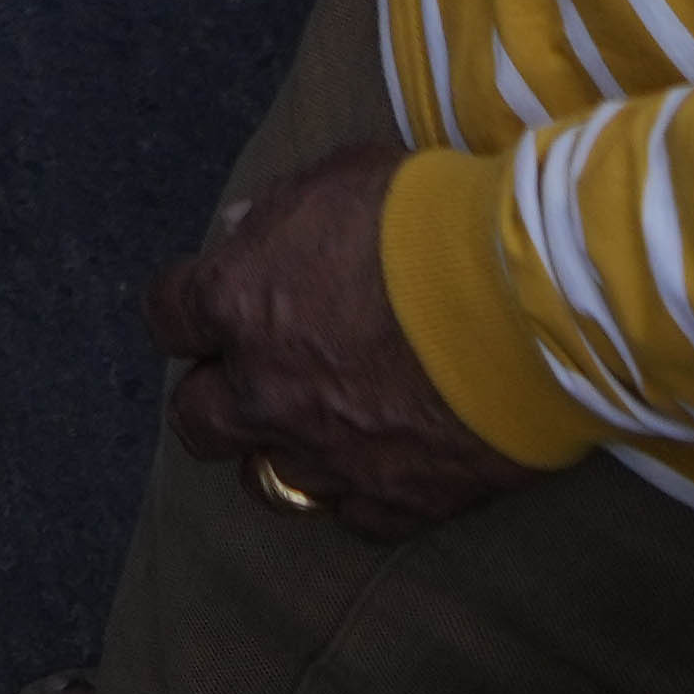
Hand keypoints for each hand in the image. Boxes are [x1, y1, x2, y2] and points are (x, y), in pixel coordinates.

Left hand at [142, 151, 520, 536]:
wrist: (525, 301)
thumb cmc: (428, 219)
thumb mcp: (339, 178)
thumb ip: (276, 210)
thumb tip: (240, 231)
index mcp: (239, 304)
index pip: (168, 316)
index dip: (186, 312)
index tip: (210, 308)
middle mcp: (265, 392)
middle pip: (196, 419)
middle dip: (215, 397)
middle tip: (253, 376)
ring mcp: (326, 457)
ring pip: (266, 481)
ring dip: (283, 450)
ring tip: (319, 425)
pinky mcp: (393, 502)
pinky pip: (353, 516)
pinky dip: (361, 491)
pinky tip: (385, 462)